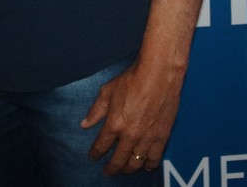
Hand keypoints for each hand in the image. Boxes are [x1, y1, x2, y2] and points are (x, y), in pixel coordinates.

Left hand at [80, 59, 182, 175]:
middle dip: (111, 168)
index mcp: (114, 124)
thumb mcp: (107, 92)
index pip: (101, 146)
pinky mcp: (162, 137)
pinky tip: (145, 167)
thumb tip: (84, 124)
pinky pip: (154, 158)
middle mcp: (130, 135)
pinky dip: (149, 165)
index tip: (93, 157)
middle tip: (108, 171)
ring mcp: (147, 138)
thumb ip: (96, 111)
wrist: (159, 74)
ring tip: (124, 169)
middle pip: (118, 160)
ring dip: (129, 169)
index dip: (95, 154)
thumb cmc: (132, 79)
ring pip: (136, 163)